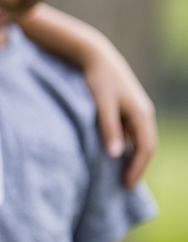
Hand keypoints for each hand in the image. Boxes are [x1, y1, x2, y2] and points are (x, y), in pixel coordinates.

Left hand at [82, 49, 156, 187]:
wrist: (94, 55)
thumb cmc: (97, 79)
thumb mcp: (102, 104)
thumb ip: (108, 128)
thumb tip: (116, 155)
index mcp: (141, 114)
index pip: (146, 149)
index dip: (137, 169)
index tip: (125, 186)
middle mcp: (143, 113)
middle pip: (145, 146)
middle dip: (136, 167)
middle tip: (123, 186)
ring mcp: (135, 109)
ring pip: (137, 139)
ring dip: (130, 157)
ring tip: (117, 174)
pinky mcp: (125, 106)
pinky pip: (129, 132)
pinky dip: (124, 145)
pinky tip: (112, 154)